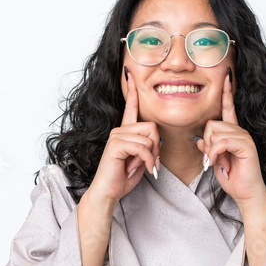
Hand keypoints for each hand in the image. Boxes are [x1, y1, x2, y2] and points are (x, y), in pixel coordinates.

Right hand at [85, 70, 159, 205]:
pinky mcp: (115, 145)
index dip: (132, 91)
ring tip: (142, 167)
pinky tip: (143, 169)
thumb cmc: (122, 178)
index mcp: (125, 132)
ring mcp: (116, 136)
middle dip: (156, 147)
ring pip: (149, 138)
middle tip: (151, 162)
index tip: (130, 73)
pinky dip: (147, 160)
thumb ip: (148, 147)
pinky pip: (142, 147)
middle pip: (152, 127)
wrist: (108, 192)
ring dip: (151, 156)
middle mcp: (119, 130)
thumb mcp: (141, 160)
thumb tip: (155, 141)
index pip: (130, 107)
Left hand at [195, 72, 265, 208]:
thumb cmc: (233, 178)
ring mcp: (244, 137)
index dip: (226, 93)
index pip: (228, 108)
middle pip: (212, 123)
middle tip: (211, 159)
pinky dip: (214, 154)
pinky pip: (221, 142)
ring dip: (210, 151)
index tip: (226, 76)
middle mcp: (240, 131)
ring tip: (215, 163)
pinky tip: (216, 163)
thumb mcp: (215, 161)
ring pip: (215, 133)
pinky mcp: (246, 146)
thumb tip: (199, 139)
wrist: (246, 194)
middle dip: (207, 142)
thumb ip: (208, 148)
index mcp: (233, 133)